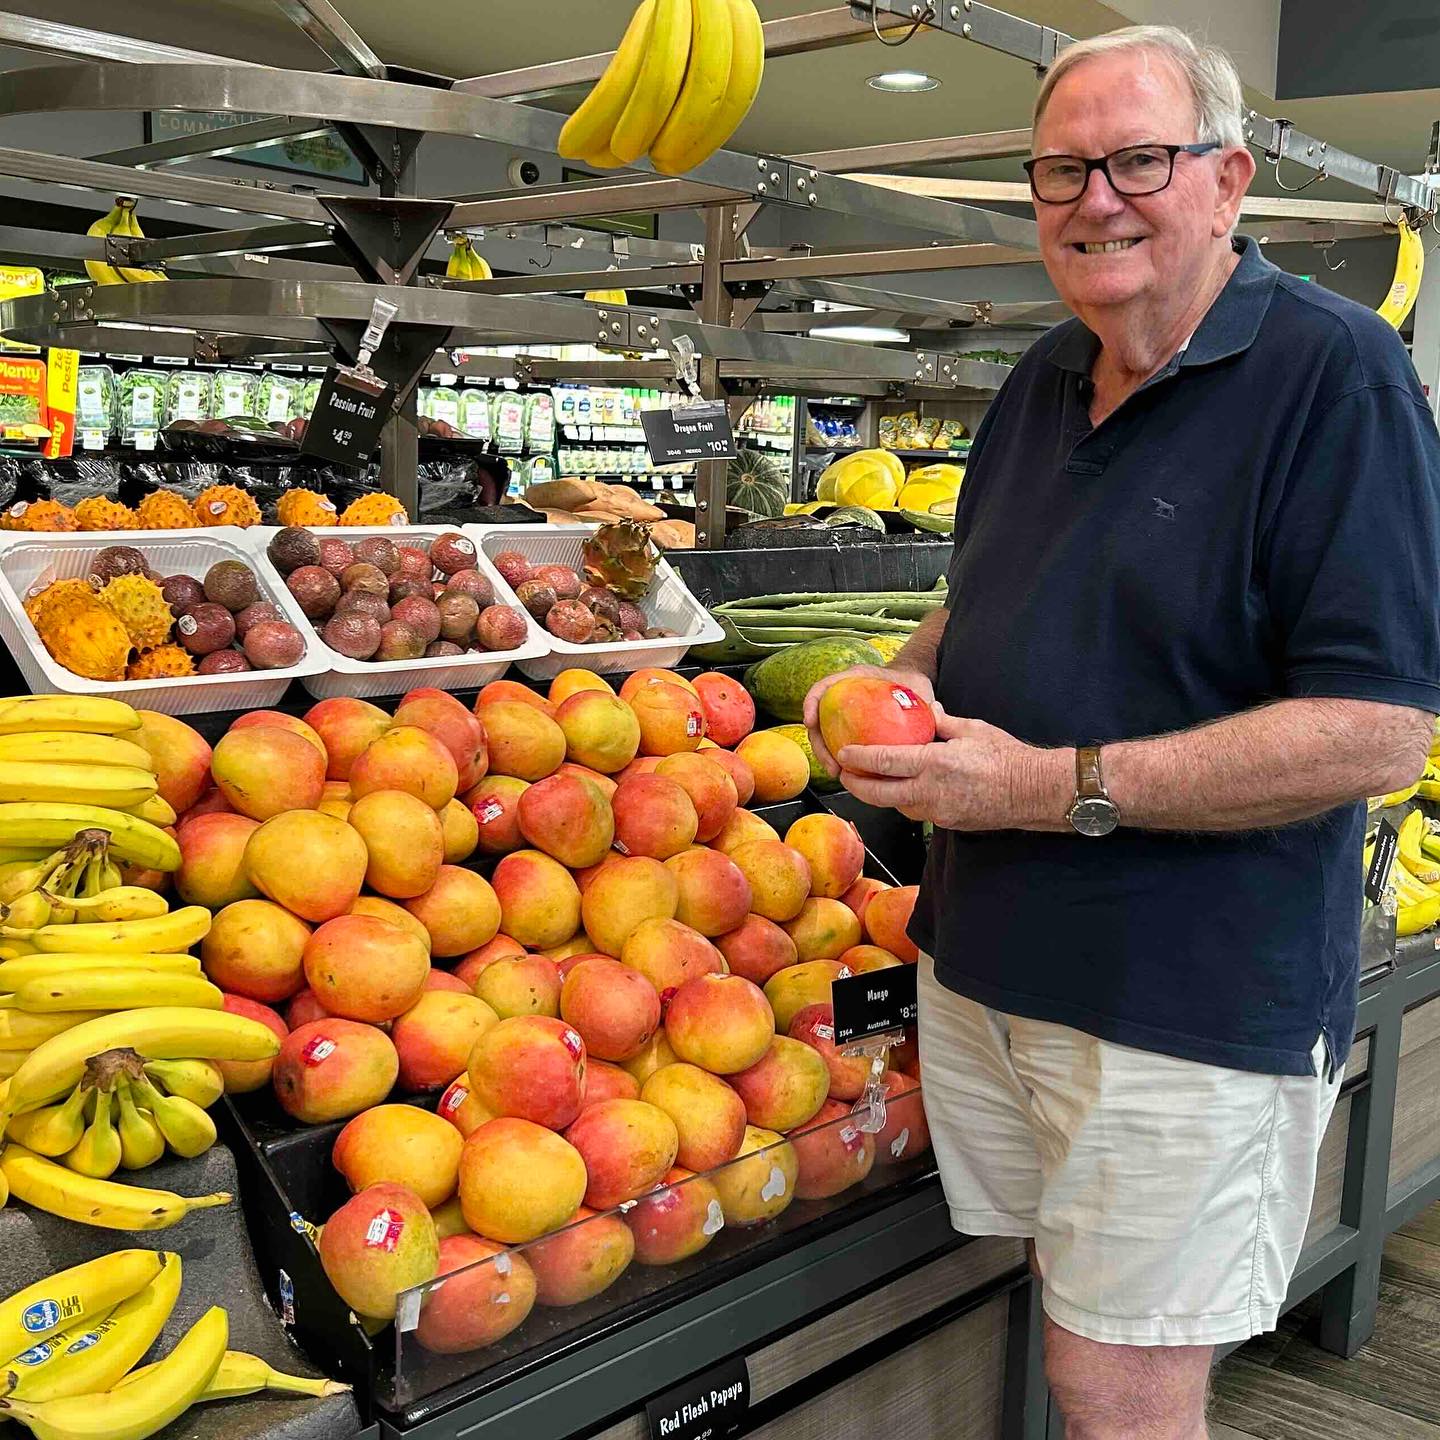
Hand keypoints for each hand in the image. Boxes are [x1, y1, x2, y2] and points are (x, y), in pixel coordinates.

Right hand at [803, 666, 937, 776]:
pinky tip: (847, 773)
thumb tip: (935, 710)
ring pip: (825, 736)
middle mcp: (844, 696)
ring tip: (838, 773)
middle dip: (819, 745)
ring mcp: (844, 715)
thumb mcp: (916, 687)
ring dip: (827, 756)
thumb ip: (921, 698)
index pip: (823, 687)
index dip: (811, 703)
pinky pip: (838, 745)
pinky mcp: (849, 730)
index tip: (810, 721)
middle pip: (819, 720)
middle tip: (832, 764)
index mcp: (854, 680)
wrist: (912, 686)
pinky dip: (840, 759)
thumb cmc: (910, 684)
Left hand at [835, 712, 1069, 831]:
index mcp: (935, 763)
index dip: (859, 758)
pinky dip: (904, 801)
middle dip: (856, 785)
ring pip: (896, 806)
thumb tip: (926, 709)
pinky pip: (916, 813)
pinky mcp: (947, 823)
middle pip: (879, 795)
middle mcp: (931, 791)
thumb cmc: (1006, 757)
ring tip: (870, 780)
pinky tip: (902, 789)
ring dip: (880, 795)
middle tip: (845, 774)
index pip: (884, 762)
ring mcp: (938, 812)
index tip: (843, 753)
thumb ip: (942, 721)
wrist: (1034, 791)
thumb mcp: (972, 729)